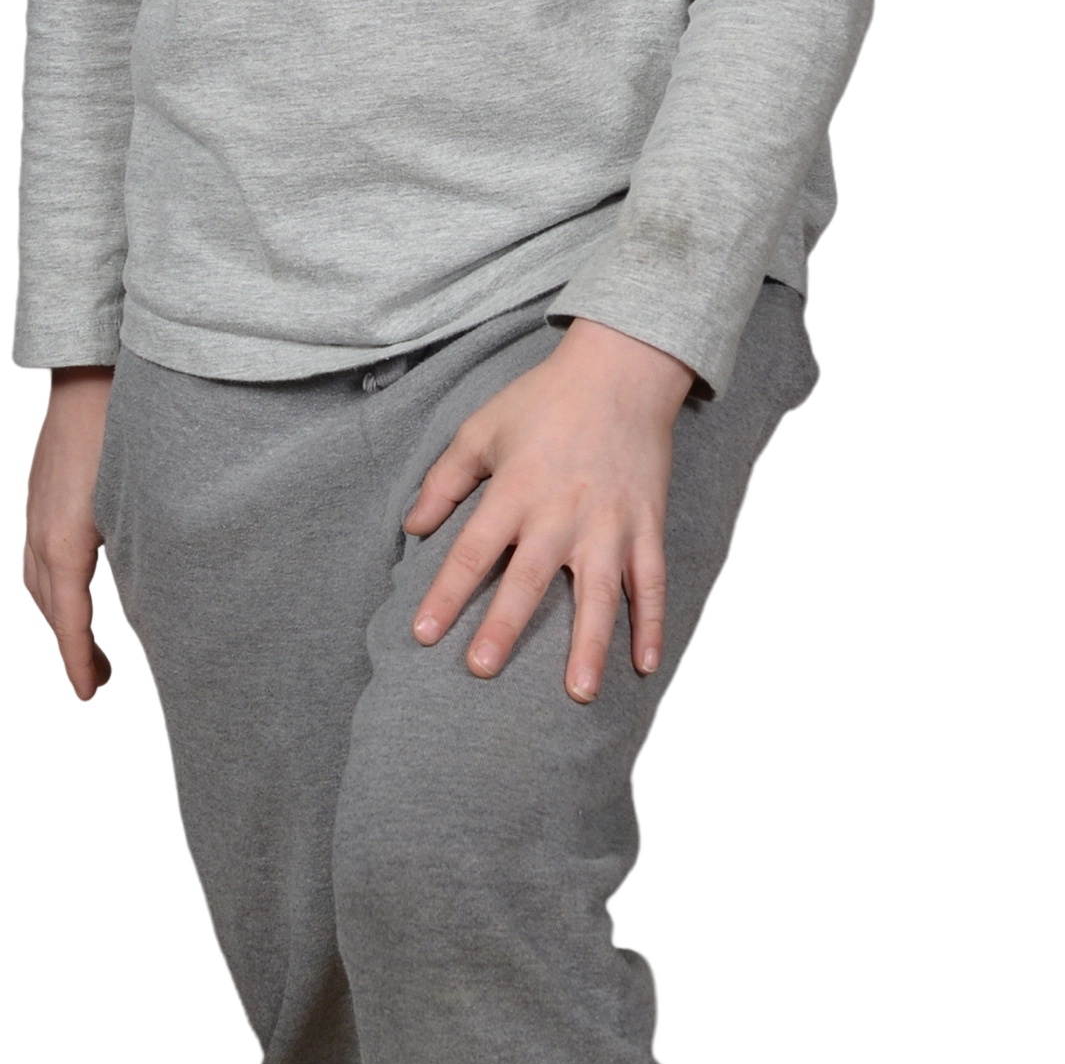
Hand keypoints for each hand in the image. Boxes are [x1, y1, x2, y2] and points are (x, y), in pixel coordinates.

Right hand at [21, 364, 117, 704]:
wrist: (90, 371)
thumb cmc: (124, 430)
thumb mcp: (143, 500)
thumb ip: (149, 551)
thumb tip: (169, 594)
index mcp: (63, 543)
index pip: (66, 621)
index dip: (78, 662)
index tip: (90, 695)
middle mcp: (40, 531)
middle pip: (47, 606)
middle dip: (68, 644)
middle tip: (96, 677)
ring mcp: (35, 508)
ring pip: (37, 577)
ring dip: (58, 612)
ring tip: (85, 635)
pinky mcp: (41, 490)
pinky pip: (37, 549)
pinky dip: (53, 579)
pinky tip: (78, 577)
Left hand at [403, 319, 695, 703]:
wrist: (622, 370)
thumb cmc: (544, 399)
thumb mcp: (481, 428)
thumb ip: (445, 480)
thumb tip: (413, 526)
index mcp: (516, 489)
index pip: (472, 550)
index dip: (446, 594)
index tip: (423, 634)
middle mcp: (561, 512)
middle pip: (528, 578)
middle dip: (505, 626)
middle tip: (481, 669)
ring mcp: (610, 523)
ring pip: (598, 593)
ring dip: (588, 644)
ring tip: (577, 692)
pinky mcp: (647, 526)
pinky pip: (651, 581)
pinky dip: (651, 623)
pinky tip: (645, 665)